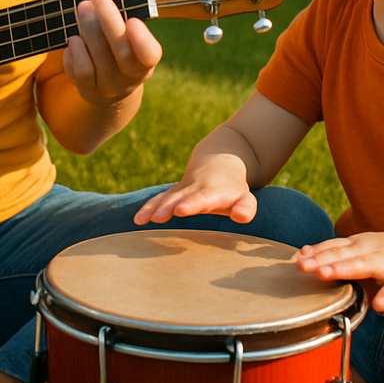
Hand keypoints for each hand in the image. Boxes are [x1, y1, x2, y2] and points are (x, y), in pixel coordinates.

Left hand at [62, 0, 161, 106]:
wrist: (111, 88)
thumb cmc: (119, 49)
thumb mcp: (129, 39)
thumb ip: (123, 20)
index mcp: (145, 62)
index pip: (149, 55)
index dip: (141, 40)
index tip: (132, 20)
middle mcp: (129, 78)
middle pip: (121, 52)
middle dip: (108, 20)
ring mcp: (108, 87)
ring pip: (97, 59)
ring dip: (87, 30)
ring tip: (82, 8)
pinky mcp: (88, 91)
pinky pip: (79, 72)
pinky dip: (75, 52)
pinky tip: (73, 39)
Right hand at [134, 156, 256, 225]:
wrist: (219, 161)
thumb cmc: (233, 188)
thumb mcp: (245, 197)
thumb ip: (246, 208)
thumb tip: (242, 216)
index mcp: (213, 192)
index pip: (202, 199)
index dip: (192, 204)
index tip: (181, 210)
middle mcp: (195, 189)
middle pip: (180, 197)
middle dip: (168, 206)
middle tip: (159, 217)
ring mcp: (182, 189)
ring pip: (167, 197)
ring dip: (155, 208)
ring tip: (143, 220)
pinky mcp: (174, 193)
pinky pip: (159, 200)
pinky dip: (149, 208)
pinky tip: (138, 220)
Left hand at [293, 229, 383, 311]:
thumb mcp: (361, 250)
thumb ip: (336, 254)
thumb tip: (303, 259)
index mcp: (357, 244)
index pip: (330, 246)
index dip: (311, 253)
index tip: (290, 261)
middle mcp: (369, 249)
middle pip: (340, 254)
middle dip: (319, 260)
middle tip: (299, 266)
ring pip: (363, 265)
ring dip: (343, 269)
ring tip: (324, 275)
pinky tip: (380, 306)